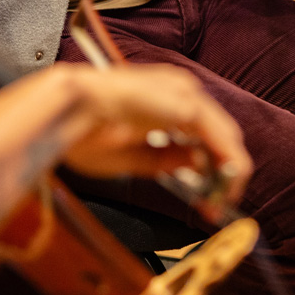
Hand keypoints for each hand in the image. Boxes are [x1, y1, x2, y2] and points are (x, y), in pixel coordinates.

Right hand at [55, 63, 249, 208]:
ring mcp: (184, 93)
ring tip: (221, 200)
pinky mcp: (187, 103)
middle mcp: (179, 89)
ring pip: (225, 135)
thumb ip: (167, 160)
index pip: (201, 133)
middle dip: (222, 171)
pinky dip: (226, 164)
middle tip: (217, 204)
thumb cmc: (84, 128)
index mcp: (163, 97)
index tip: (208, 197)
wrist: (67, 109)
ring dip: (227, 170)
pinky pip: (220, 138)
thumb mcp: (132, 156)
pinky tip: (220, 185)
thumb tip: (195, 165)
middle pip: (218, 133)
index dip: (210, 166)